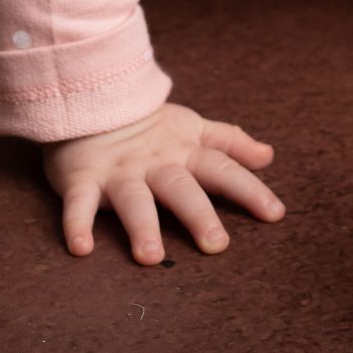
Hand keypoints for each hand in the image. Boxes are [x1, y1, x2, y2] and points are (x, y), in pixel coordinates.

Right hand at [40, 101, 284, 264]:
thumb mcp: (193, 128)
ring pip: (133, 199)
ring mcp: (118, 171)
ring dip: (142, 226)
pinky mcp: (82, 178)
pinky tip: (80, 248)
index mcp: (184, 152)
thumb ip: (229, 143)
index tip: (275, 214)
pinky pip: (78, 202)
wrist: (91, 95)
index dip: (250, 190)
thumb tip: (268, 156)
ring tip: (151, 257)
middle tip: (217, 245)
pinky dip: (76, 223)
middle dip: (198, 215)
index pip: (223, 170)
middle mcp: (155, 164)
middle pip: (181, 188)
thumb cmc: (149, 123)